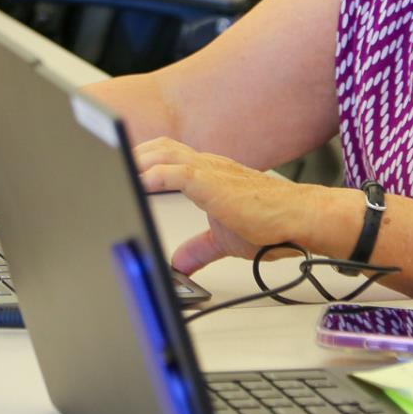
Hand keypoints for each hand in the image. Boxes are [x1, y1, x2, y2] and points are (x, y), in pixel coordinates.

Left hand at [133, 138, 323, 273]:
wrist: (299, 219)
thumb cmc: (273, 224)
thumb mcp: (223, 240)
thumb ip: (199, 249)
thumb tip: (180, 265)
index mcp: (210, 174)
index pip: (169, 155)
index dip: (145, 158)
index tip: (124, 168)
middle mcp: (208, 166)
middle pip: (161, 148)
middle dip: (135, 155)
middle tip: (113, 167)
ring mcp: (211, 171)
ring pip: (165, 154)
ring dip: (139, 162)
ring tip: (119, 173)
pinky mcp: (214, 184)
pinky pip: (177, 173)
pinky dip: (154, 176)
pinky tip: (139, 183)